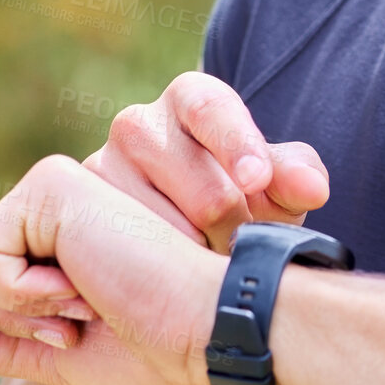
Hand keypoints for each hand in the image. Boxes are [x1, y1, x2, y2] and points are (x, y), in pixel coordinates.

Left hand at [0, 156, 226, 384]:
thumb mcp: (59, 357)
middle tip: (86, 312)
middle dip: (8, 319)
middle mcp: (45, 201)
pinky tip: (86, 281)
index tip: (85, 323)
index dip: (11, 329)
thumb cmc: (156, 344)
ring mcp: (49, 187)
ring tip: (91, 294)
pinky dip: (23, 296)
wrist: (210, 328)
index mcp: (49, 234)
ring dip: (20, 309)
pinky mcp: (51, 184)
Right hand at [85, 71, 330, 253]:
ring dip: (193, 254)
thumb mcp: (277, 184)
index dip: (238, 145)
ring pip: (157, 221)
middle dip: (229, 222)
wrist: (188, 232)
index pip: (211, 110)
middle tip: (241, 243)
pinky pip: (116, 250)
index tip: (257, 181)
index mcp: (191, 98)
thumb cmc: (243, 195)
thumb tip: (310, 187)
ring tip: (208, 259)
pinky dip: (148, 274)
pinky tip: (167, 286)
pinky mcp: (74, 214)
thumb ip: (297, 176)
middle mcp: (137, 124)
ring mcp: (99, 168)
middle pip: (193, 180)